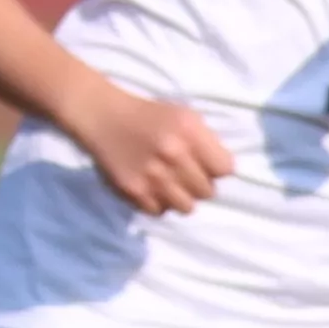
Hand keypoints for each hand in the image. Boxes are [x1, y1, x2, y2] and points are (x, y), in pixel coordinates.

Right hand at [63, 76, 233, 218]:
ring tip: (172, 186)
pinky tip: (154, 189)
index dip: (217, 169)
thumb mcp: (185, 116)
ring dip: (182, 198)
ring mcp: (152, 175)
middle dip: (200, 184)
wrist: (104, 117)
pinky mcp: (133, 190)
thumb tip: (223, 172)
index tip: (207, 165)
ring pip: (187, 207)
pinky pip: (160, 211)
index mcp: (189, 132)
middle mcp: (173, 154)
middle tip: (186, 175)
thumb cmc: (150, 116)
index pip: (225, 170)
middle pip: (207, 191)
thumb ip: (207, 142)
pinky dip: (159, 203)